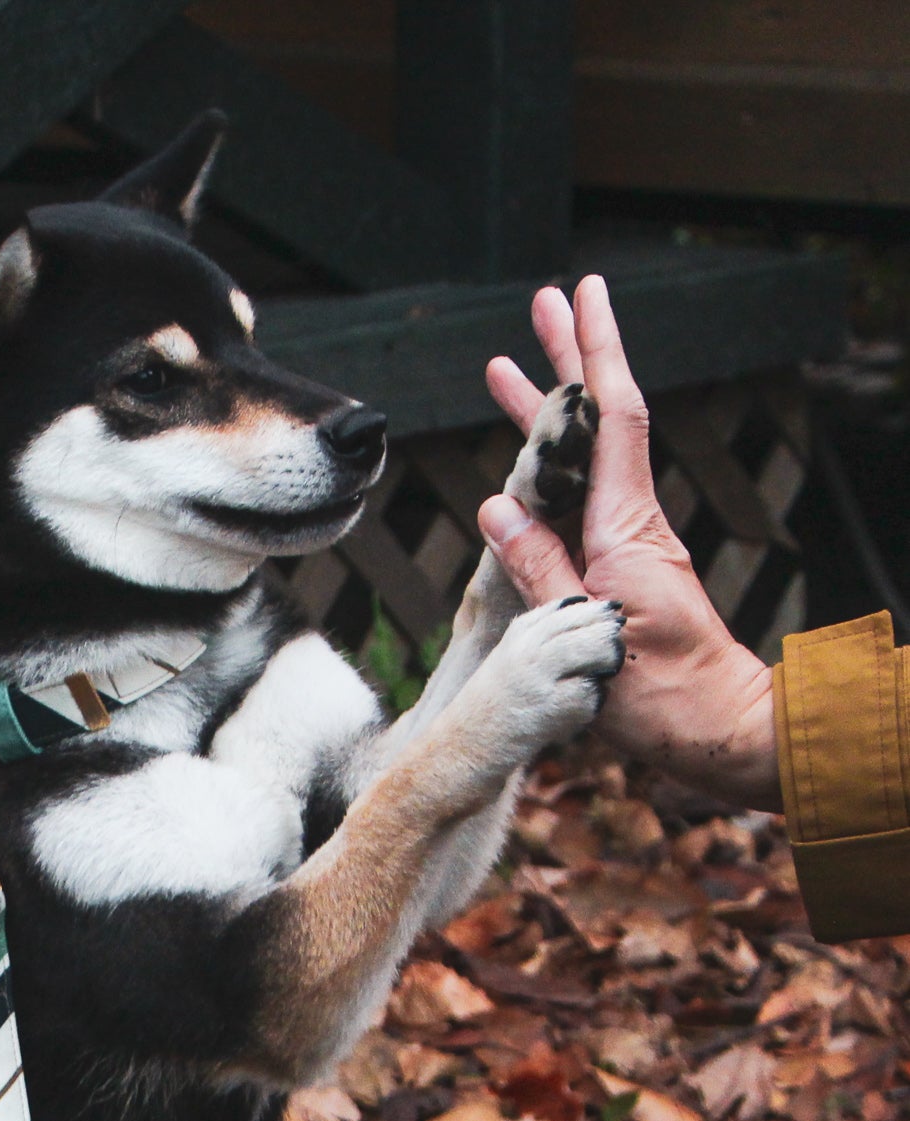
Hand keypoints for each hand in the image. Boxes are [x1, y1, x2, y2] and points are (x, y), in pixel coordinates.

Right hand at [478, 275, 779, 809]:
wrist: (719, 732)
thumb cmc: (663, 696)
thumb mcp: (588, 635)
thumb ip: (539, 569)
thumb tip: (495, 507)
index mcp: (628, 528)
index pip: (614, 416)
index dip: (594, 352)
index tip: (581, 294)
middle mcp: (632, 526)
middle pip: (599, 423)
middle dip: (568, 361)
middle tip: (542, 300)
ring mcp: (628, 549)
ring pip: (583, 464)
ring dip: (547, 417)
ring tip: (506, 371)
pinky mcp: (621, 575)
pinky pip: (577, 509)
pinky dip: (548, 477)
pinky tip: (519, 475)